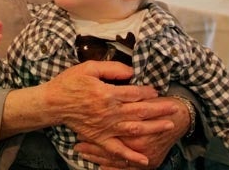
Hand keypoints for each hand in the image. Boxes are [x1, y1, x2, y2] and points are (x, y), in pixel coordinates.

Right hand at [43, 62, 178, 165]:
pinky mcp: (99, 138)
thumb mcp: (88, 68)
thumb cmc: (70, 83)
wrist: (53, 103)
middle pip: (140, 111)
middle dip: (160, 110)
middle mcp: (109, 112)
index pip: (134, 93)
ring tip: (168, 126)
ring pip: (134, 129)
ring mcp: (105, 127)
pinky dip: (130, 157)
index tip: (157, 91)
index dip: (148, 92)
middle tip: (175, 108)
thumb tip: (131, 72)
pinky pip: (117, 150)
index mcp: (107, 94)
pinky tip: (144, 160)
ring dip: (153, 128)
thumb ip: (111, 68)